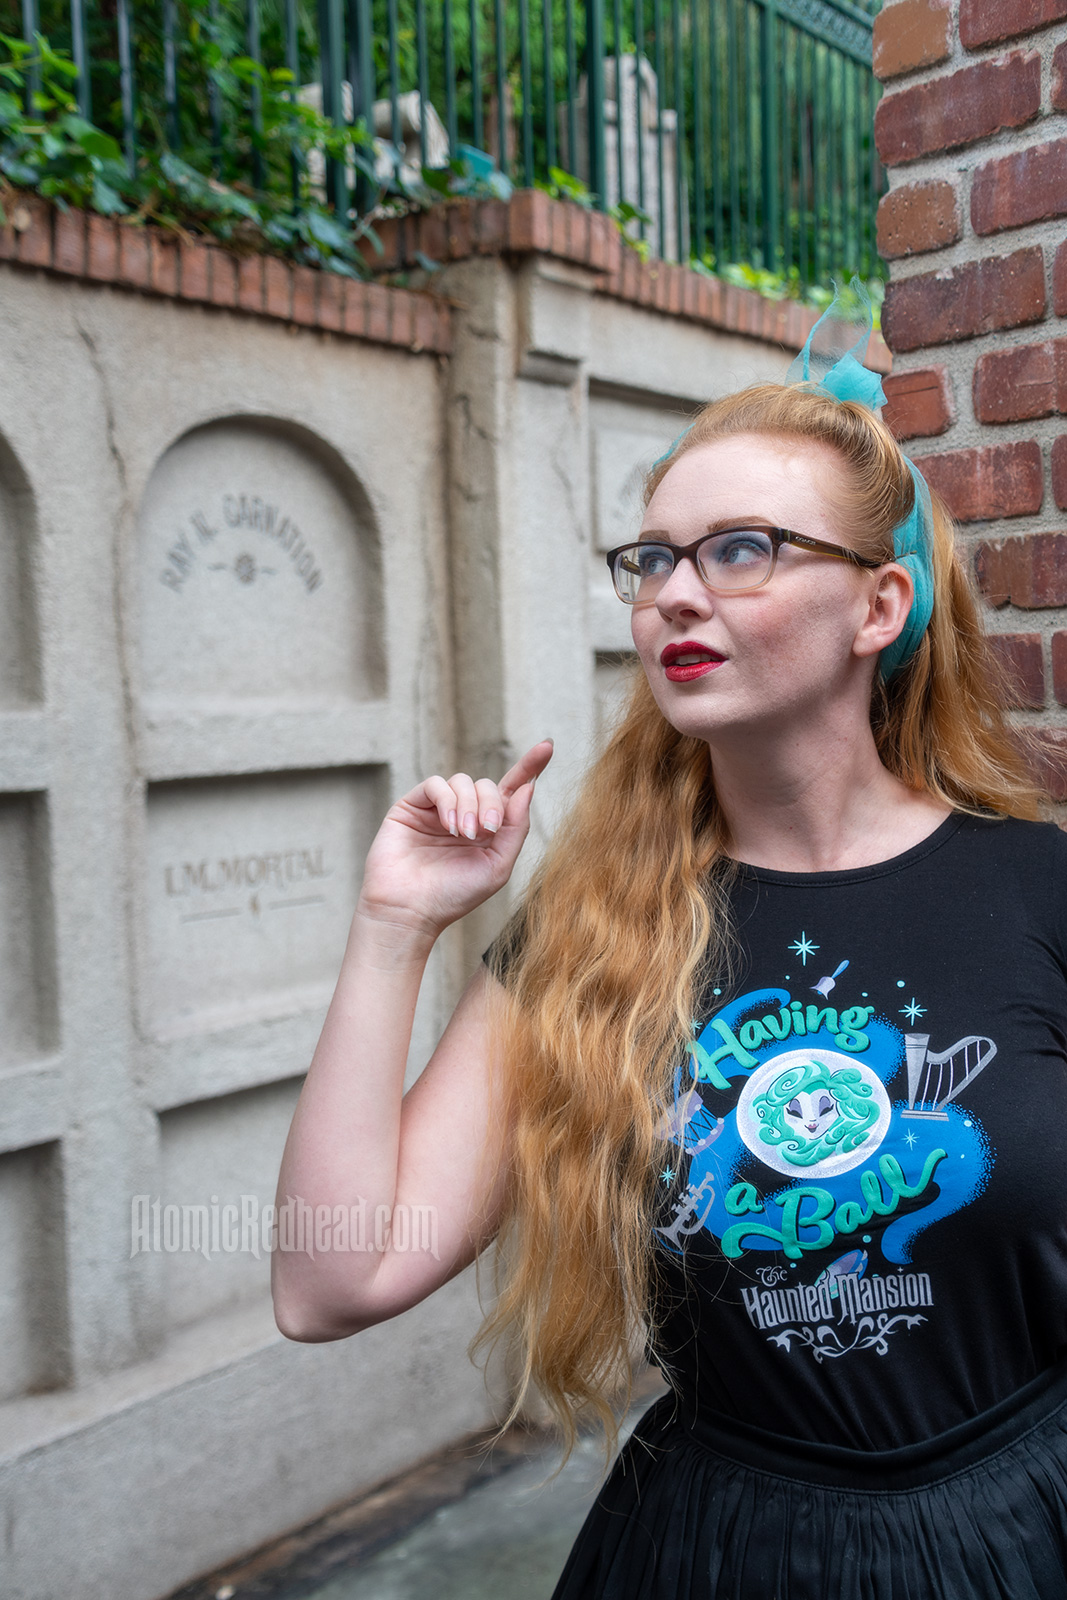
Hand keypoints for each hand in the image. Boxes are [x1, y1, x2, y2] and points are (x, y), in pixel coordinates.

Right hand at [356, 740, 553, 939]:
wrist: (411, 910)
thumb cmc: (453, 895)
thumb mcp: (497, 865)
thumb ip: (516, 827)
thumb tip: (529, 788)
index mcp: (489, 829)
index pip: (511, 790)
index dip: (529, 766)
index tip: (547, 746)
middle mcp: (465, 814)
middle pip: (489, 785)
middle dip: (493, 804)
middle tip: (488, 830)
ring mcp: (438, 809)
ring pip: (464, 781)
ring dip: (469, 805)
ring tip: (464, 834)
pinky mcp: (412, 806)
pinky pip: (436, 784)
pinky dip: (448, 801)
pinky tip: (449, 826)